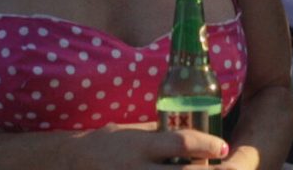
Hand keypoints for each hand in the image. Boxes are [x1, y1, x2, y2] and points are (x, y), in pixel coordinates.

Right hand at [62, 122, 229, 168]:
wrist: (68, 163)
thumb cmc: (104, 143)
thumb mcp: (131, 132)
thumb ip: (157, 133)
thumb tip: (188, 127)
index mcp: (141, 145)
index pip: (182, 142)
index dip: (207, 144)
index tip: (223, 146)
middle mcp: (138, 168)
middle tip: (222, 167)